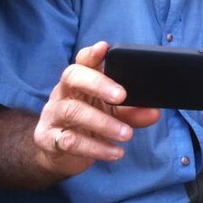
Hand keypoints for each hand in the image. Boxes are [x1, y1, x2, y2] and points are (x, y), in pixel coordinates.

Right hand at [33, 42, 160, 178]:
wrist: (60, 154)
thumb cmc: (91, 123)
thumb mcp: (114, 114)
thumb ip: (133, 111)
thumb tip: (154, 113)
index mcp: (80, 80)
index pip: (83, 60)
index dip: (92, 53)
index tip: (104, 47)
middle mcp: (64, 92)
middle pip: (73, 77)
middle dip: (99, 83)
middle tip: (122, 96)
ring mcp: (53, 114)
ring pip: (74, 111)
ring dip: (103, 123)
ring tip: (127, 134)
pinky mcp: (49, 138)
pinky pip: (70, 141)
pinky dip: (96, 148)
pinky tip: (115, 152)